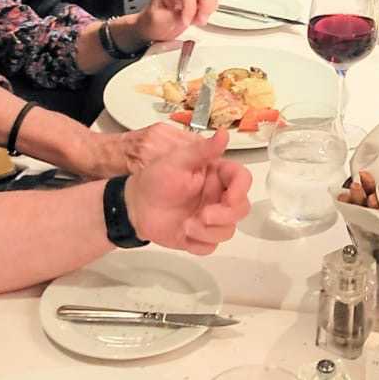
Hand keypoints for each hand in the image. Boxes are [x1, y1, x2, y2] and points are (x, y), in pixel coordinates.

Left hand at [124, 125, 251, 253]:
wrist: (135, 204)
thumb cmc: (155, 178)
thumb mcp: (177, 160)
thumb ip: (202, 149)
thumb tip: (224, 133)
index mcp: (217, 175)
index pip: (243, 179)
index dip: (241, 189)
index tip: (230, 197)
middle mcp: (218, 197)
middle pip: (241, 209)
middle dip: (224, 215)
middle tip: (204, 215)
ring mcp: (210, 218)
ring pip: (227, 230)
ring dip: (208, 231)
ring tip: (186, 224)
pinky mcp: (199, 237)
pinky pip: (210, 246)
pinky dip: (198, 243)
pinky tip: (183, 233)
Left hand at [131, 0, 219, 40]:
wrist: (152, 26)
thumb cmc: (152, 21)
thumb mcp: (156, 21)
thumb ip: (173, 18)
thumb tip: (188, 18)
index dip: (190, 9)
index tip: (186, 22)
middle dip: (206, 6)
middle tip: (201, 20)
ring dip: (209, 8)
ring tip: (198, 20)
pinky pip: (212, 0)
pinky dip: (209, 11)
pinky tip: (199, 18)